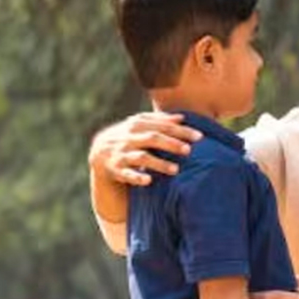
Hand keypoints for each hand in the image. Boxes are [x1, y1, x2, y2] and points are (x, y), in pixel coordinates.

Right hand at [87, 112, 201, 185]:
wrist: (99, 153)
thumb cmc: (128, 138)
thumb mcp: (140, 126)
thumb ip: (160, 121)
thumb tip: (182, 118)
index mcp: (137, 125)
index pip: (162, 126)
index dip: (181, 131)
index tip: (199, 137)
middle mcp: (129, 137)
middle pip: (152, 138)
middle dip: (171, 144)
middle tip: (188, 150)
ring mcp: (122, 153)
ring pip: (141, 157)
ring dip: (158, 163)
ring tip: (176, 169)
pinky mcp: (116, 169)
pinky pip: (126, 174)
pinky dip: (136, 177)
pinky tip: (148, 180)